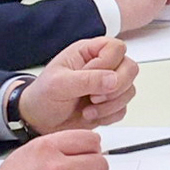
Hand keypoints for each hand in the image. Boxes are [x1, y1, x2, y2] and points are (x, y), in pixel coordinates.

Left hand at [21, 37, 135, 130]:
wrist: (39, 121)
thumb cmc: (43, 96)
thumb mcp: (59, 84)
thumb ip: (87, 79)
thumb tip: (113, 79)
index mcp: (88, 52)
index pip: (116, 48)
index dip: (108, 63)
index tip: (90, 77)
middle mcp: (101, 66)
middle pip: (130, 68)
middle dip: (115, 87)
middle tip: (94, 97)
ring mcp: (107, 86)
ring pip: (129, 90)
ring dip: (111, 105)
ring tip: (89, 109)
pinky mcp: (110, 104)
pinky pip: (123, 109)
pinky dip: (109, 116)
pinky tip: (91, 115)